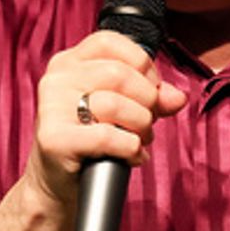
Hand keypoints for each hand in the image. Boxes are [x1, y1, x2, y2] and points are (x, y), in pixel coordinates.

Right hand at [0, 30, 186, 230]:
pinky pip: (108, 136)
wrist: (58, 188)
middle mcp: (56, 79)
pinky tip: (133, 156)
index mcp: (68, 63)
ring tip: (140, 141)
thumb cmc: (93, 143)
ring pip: (116, 104)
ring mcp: (51, 108)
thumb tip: (178, 97)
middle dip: (147, 102)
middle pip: (120, 74)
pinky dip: (131, 148)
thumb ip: (152, 97)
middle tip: (148, 124)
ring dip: (141, 127)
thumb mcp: (123, 111)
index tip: (152, 89)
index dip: (142, 64)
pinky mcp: (53, 139)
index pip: (111, 42)